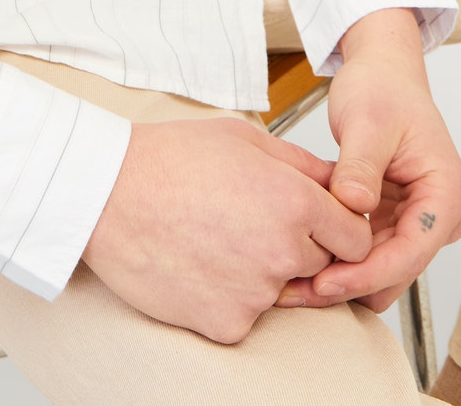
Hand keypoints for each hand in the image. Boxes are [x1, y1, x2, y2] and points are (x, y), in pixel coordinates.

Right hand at [81, 114, 374, 343]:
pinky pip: (246, 316)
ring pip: (283, 291)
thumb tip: (340, 185)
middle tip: (248, 223)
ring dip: (262, 272)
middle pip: (322, 264)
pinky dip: (228, 297)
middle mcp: (283, 250)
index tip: (311, 220)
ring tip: (215, 237)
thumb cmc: (169, 158)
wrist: (105, 194)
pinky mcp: (226, 323)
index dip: (337, 227)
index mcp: (293, 200)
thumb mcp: (242, 138)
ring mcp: (255, 293)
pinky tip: (198, 263)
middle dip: (299, 247)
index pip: (356, 237)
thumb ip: (302, 164)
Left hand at [272, 19, 460, 314]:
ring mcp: (417, 219)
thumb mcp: (366, 121)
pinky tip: (303, 265)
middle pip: (397, 268)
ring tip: (294, 288)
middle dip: (350, 283)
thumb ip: (360, 164)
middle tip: (299, 294)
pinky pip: (369, 250)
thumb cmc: (380, 88)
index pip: (411, 251)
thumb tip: (354, 204)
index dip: (367, 272)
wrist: (380, 71)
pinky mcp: (393, 218)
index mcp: (447, 192)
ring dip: (343, 277)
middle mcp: (440, 214)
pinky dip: (340, 257)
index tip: (326, 282)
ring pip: (381, 267)